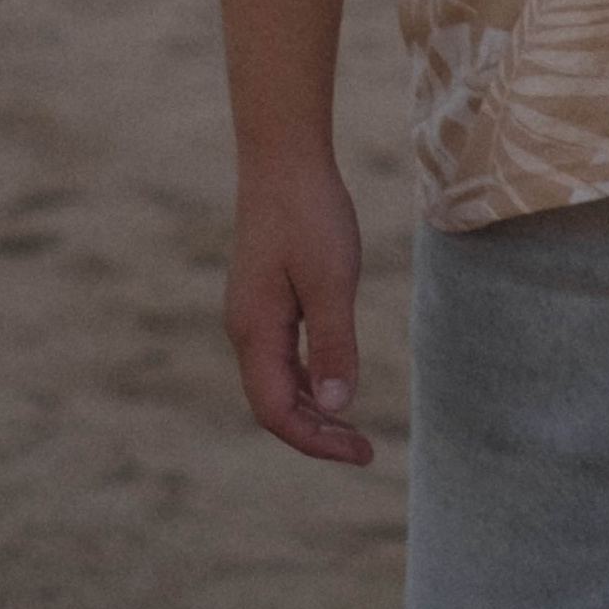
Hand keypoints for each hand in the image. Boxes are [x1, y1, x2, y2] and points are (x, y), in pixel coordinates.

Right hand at [222, 153, 373, 464]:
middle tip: (363, 447)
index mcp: (254, 330)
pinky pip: (280, 356)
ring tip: (351, 425)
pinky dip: (306, 379)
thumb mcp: (331, 280)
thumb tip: (336, 404)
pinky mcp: (263, 297)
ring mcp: (250, 313)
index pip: (276, 412)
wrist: (283, 156)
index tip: (361, 451)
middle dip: (316, 432)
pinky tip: (333, 379)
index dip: (315, 441)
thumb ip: (333, 344)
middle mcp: (244, 328)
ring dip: (311, 409)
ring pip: (275, 382)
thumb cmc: (309, 213)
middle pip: (273, 403)